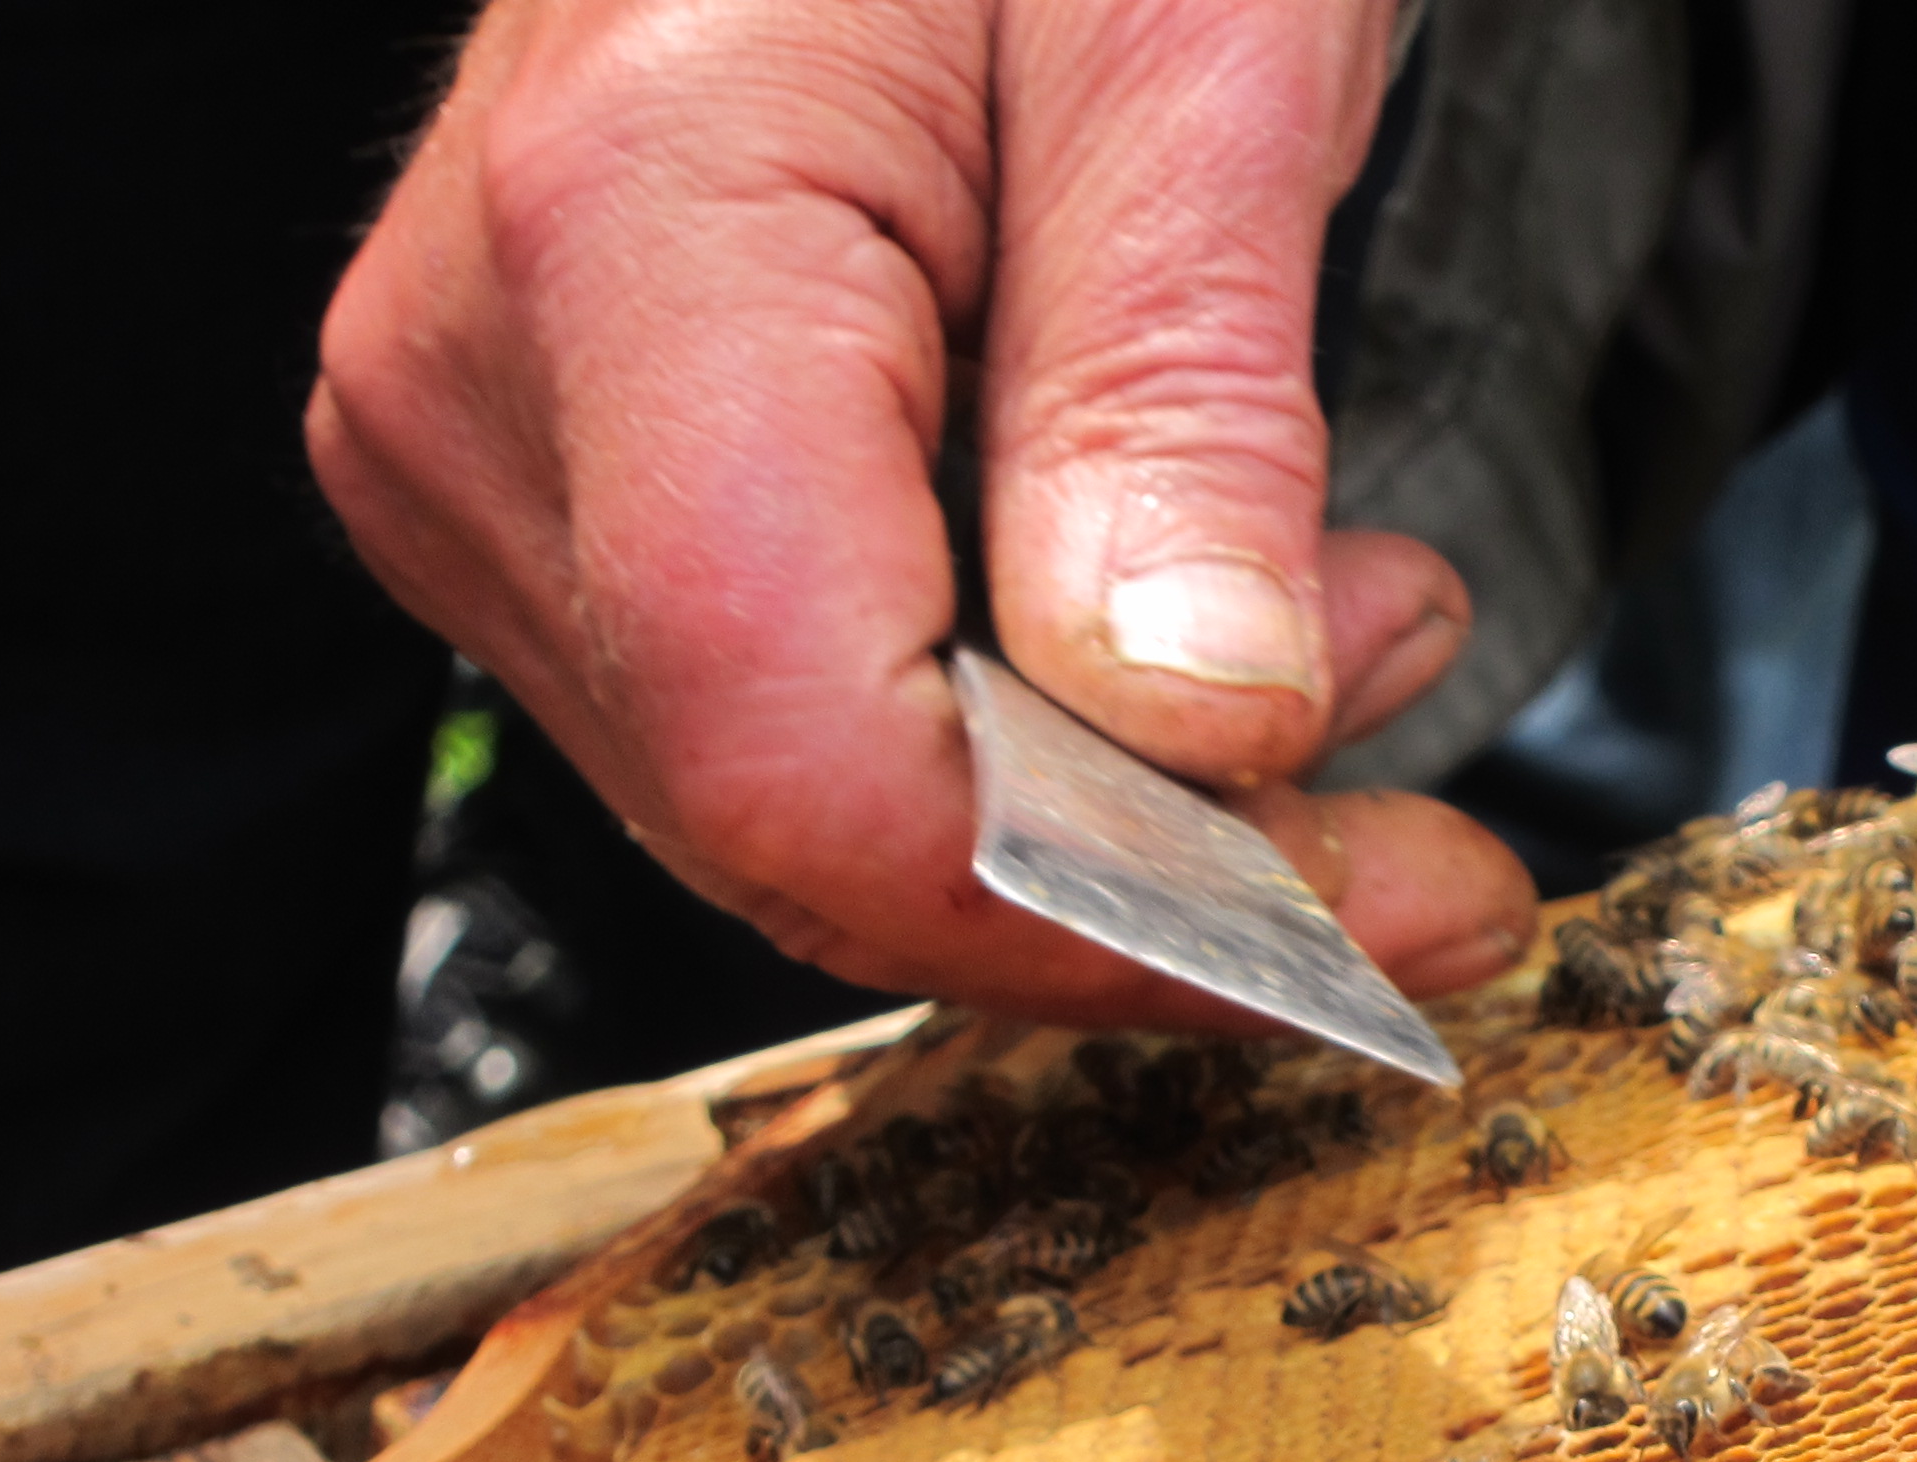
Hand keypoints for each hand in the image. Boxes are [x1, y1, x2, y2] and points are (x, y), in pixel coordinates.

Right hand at [308, 0, 1537, 1028]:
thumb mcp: (1197, 41)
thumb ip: (1182, 393)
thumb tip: (1198, 728)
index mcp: (626, 235)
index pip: (806, 757)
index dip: (1106, 906)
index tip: (1382, 918)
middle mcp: (490, 384)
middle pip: (810, 823)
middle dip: (1161, 877)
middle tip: (1426, 832)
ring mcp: (496, 453)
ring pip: (817, 812)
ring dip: (1131, 803)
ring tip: (1362, 622)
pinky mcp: (558, 492)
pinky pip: (801, 724)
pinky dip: (1041, 733)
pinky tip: (1202, 620)